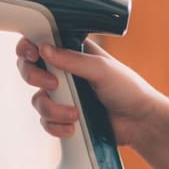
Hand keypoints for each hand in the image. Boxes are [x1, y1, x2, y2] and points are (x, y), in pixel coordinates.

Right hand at [15, 37, 158, 147]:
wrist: (139, 122)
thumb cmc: (127, 88)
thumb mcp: (102, 69)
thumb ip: (72, 60)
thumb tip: (44, 49)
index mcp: (73, 51)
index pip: (41, 42)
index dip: (29, 47)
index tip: (33, 55)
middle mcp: (64, 71)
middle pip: (29, 69)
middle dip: (34, 77)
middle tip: (52, 84)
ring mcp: (63, 95)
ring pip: (37, 99)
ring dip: (52, 108)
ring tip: (75, 113)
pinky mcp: (63, 117)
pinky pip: (45, 121)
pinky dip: (56, 125)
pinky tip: (73, 126)